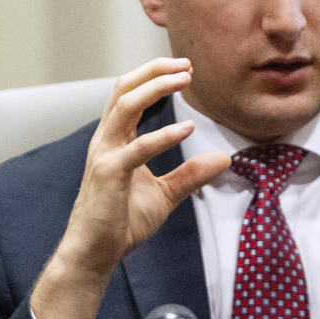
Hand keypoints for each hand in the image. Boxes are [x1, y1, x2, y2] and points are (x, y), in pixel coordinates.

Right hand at [31, 57, 230, 318]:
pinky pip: (136, 149)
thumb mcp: (166, 193)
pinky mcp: (110, 175)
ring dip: (155, 88)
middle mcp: (106, 140)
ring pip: (124, 106)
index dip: (154, 76)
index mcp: (115, 139)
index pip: (129, 93)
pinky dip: (163, 135)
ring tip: (184, 80)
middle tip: (187, 65)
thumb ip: (191, 173)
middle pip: (124, 89)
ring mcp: (105, 155)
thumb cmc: (122, 221)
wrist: (95, 253)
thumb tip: (224, 158)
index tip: (186, 69)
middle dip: (155, 71)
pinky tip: (188, 128)